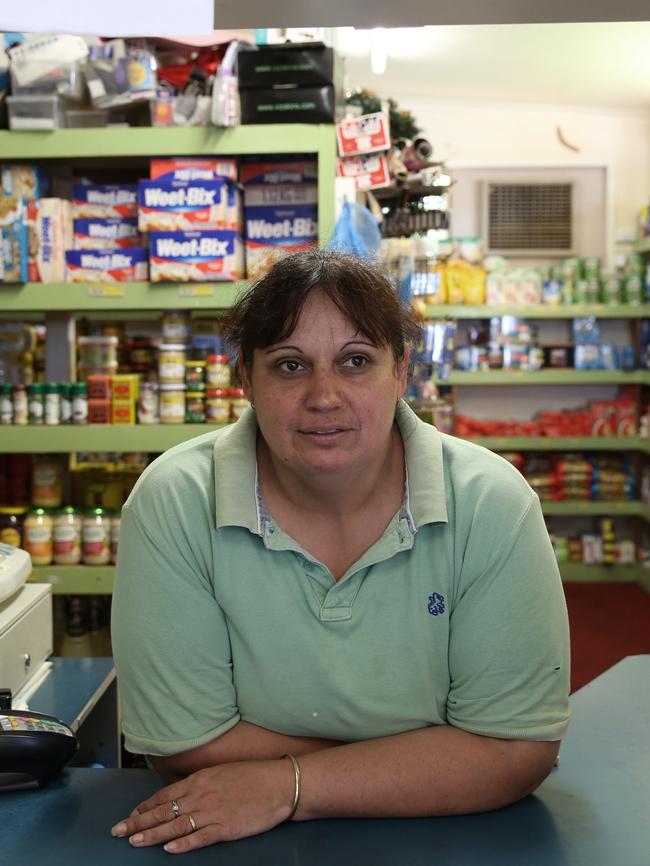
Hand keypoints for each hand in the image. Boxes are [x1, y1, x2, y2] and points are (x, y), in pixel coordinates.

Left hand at [111, 757, 295, 853]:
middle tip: (118, 831)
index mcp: (200, 780)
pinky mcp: (226, 828)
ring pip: (176, 825)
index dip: (145, 806)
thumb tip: (183, 793)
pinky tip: (169, 849)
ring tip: (134, 841)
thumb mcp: (222, 772)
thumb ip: (201, 783)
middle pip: (163, 811)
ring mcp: (213, 812)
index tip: (131, 815)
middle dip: (138, 822)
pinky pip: (200, 837)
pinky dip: (183, 844)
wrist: (279, 783)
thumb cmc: (253, 776)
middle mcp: (201, 795)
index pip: (165, 795)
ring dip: (152, 834)